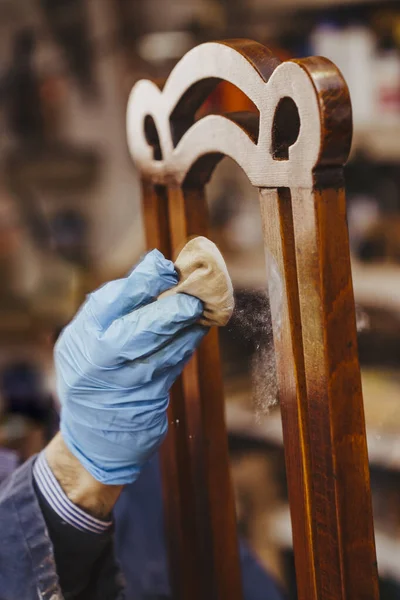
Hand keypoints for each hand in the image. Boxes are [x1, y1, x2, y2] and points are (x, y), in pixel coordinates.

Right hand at [55, 250, 206, 484]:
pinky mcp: (150, 399)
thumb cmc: (92, 369)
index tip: (167, 267)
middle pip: (140, 330)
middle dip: (170, 311)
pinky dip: (188, 345)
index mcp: (83, 336)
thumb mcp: (87, 337)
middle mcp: (101, 361)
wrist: (92, 433)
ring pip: (165, 350)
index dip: (144, 282)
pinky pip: (175, 366)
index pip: (112, 302)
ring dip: (188, 327)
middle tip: (193, 298)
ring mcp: (126, 383)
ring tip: (204, 307)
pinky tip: (198, 329)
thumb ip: (115, 306)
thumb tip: (158, 268)